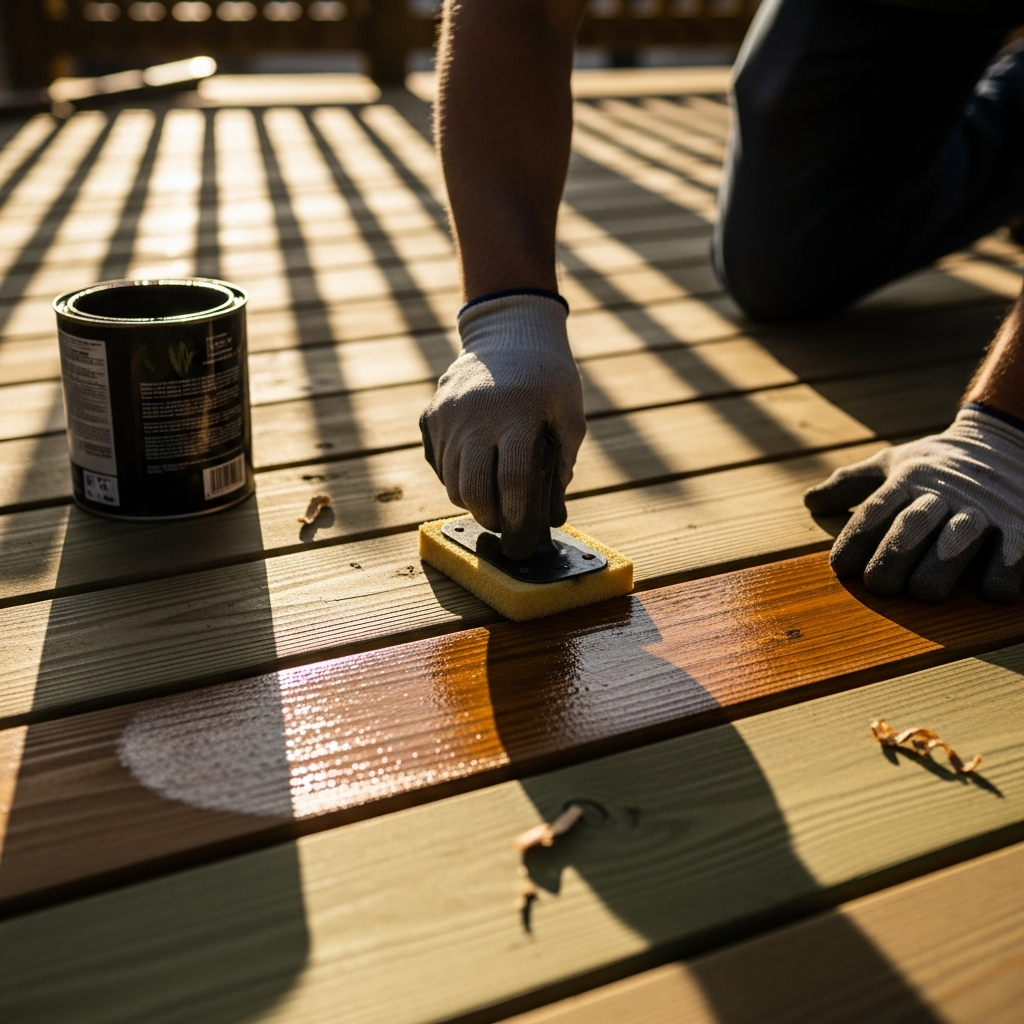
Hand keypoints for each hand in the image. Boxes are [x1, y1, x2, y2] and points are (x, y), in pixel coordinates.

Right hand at [419, 293, 585, 559]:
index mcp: (517, 415)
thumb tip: (554, 513)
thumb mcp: (570, 410)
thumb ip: (564, 458)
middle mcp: (476, 416)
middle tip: (501, 523)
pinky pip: (438, 461)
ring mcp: (449, 415)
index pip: (511, 480)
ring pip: (450, 480)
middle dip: (486, 516)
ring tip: (490, 499)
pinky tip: (474, 469)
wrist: (509, 330)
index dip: (515, 514)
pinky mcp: (431, 414)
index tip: (521, 530)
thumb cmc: (547, 374)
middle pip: (470, 487)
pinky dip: (454, 475)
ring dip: (469, 499)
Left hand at [804, 407, 1023, 601]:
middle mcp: (942, 493)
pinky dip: (1000, 575)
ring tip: (922, 592)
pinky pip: (1011, 554)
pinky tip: (986, 591)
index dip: (854, 541)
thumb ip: (851, 484)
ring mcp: (982, 509)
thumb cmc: (938, 464)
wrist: (1007, 439)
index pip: (873, 511)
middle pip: (910, 527)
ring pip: (957, 541)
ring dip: (937, 570)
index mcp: (907, 480)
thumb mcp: (892, 464)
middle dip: (890, 559)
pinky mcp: (1020, 524)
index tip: (840, 569)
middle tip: (878, 585)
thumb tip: (810, 502)